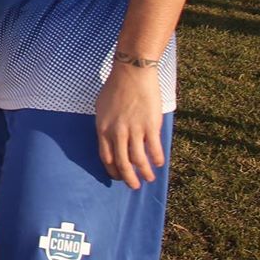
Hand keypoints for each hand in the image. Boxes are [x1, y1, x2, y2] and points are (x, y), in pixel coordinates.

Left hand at [96, 61, 163, 188]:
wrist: (132, 73)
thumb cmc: (115, 87)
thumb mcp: (101, 107)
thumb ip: (105, 125)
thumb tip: (108, 138)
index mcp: (103, 128)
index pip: (106, 157)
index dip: (113, 170)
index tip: (118, 176)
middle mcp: (117, 132)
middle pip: (122, 163)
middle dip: (128, 178)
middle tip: (134, 186)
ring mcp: (134, 130)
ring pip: (139, 161)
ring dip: (145, 173)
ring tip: (149, 178)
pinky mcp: (150, 126)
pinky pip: (154, 150)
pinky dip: (157, 160)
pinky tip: (159, 163)